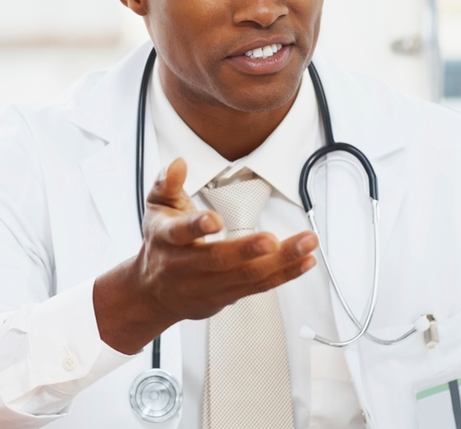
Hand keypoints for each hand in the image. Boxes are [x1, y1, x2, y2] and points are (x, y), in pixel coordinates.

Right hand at [94, 158, 317, 354]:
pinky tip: (305, 260)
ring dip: (281, 261)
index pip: (180, 233)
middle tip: (272, 240)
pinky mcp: (228, 296)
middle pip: (219, 260)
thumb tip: (178, 164)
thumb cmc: (160, 245)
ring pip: (247, 276)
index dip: (196, 226)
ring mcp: (209, 285)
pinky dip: (286, 274)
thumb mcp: (156, 208)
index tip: (215, 220)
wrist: (154, 292)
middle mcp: (187, 267)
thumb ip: (167, 184)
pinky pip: (260, 287)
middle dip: (248, 250)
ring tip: (306, 243)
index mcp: (168, 240)